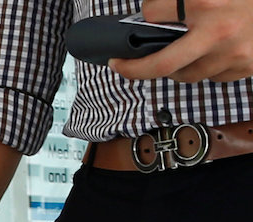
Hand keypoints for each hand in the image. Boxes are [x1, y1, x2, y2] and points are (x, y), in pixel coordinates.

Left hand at [109, 0, 252, 81]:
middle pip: (160, 64)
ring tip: (173, 54)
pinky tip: (208, 52)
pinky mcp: (245, 66)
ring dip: (174, 68)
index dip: (146, 12)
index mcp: (204, 0)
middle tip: (120, 66)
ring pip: (186, 74)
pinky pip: (212, 76)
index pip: (152, 12)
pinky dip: (204, 67)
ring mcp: (232, 52)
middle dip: (134, 69)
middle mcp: (217, 30)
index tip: (145, 15)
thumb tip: (153, 12)